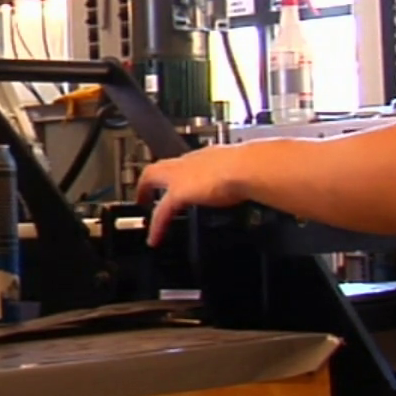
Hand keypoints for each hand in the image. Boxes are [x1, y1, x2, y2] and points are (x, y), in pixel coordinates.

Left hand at [135, 144, 251, 245]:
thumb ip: (241, 179)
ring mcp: (181, 176)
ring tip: (142, 208)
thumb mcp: (243, 172)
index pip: (187, 162)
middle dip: (150, 178)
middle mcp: (190, 162)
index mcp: (207, 156)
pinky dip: (156, 226)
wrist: (247, 168)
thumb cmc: (251, 167)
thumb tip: (253, 185)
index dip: (180, 171)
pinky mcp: (178, 193)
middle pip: (160, 166)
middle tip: (144, 191)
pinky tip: (154, 238)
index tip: (180, 178)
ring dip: (145, 193)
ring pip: (151, 179)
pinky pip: (160, 212)